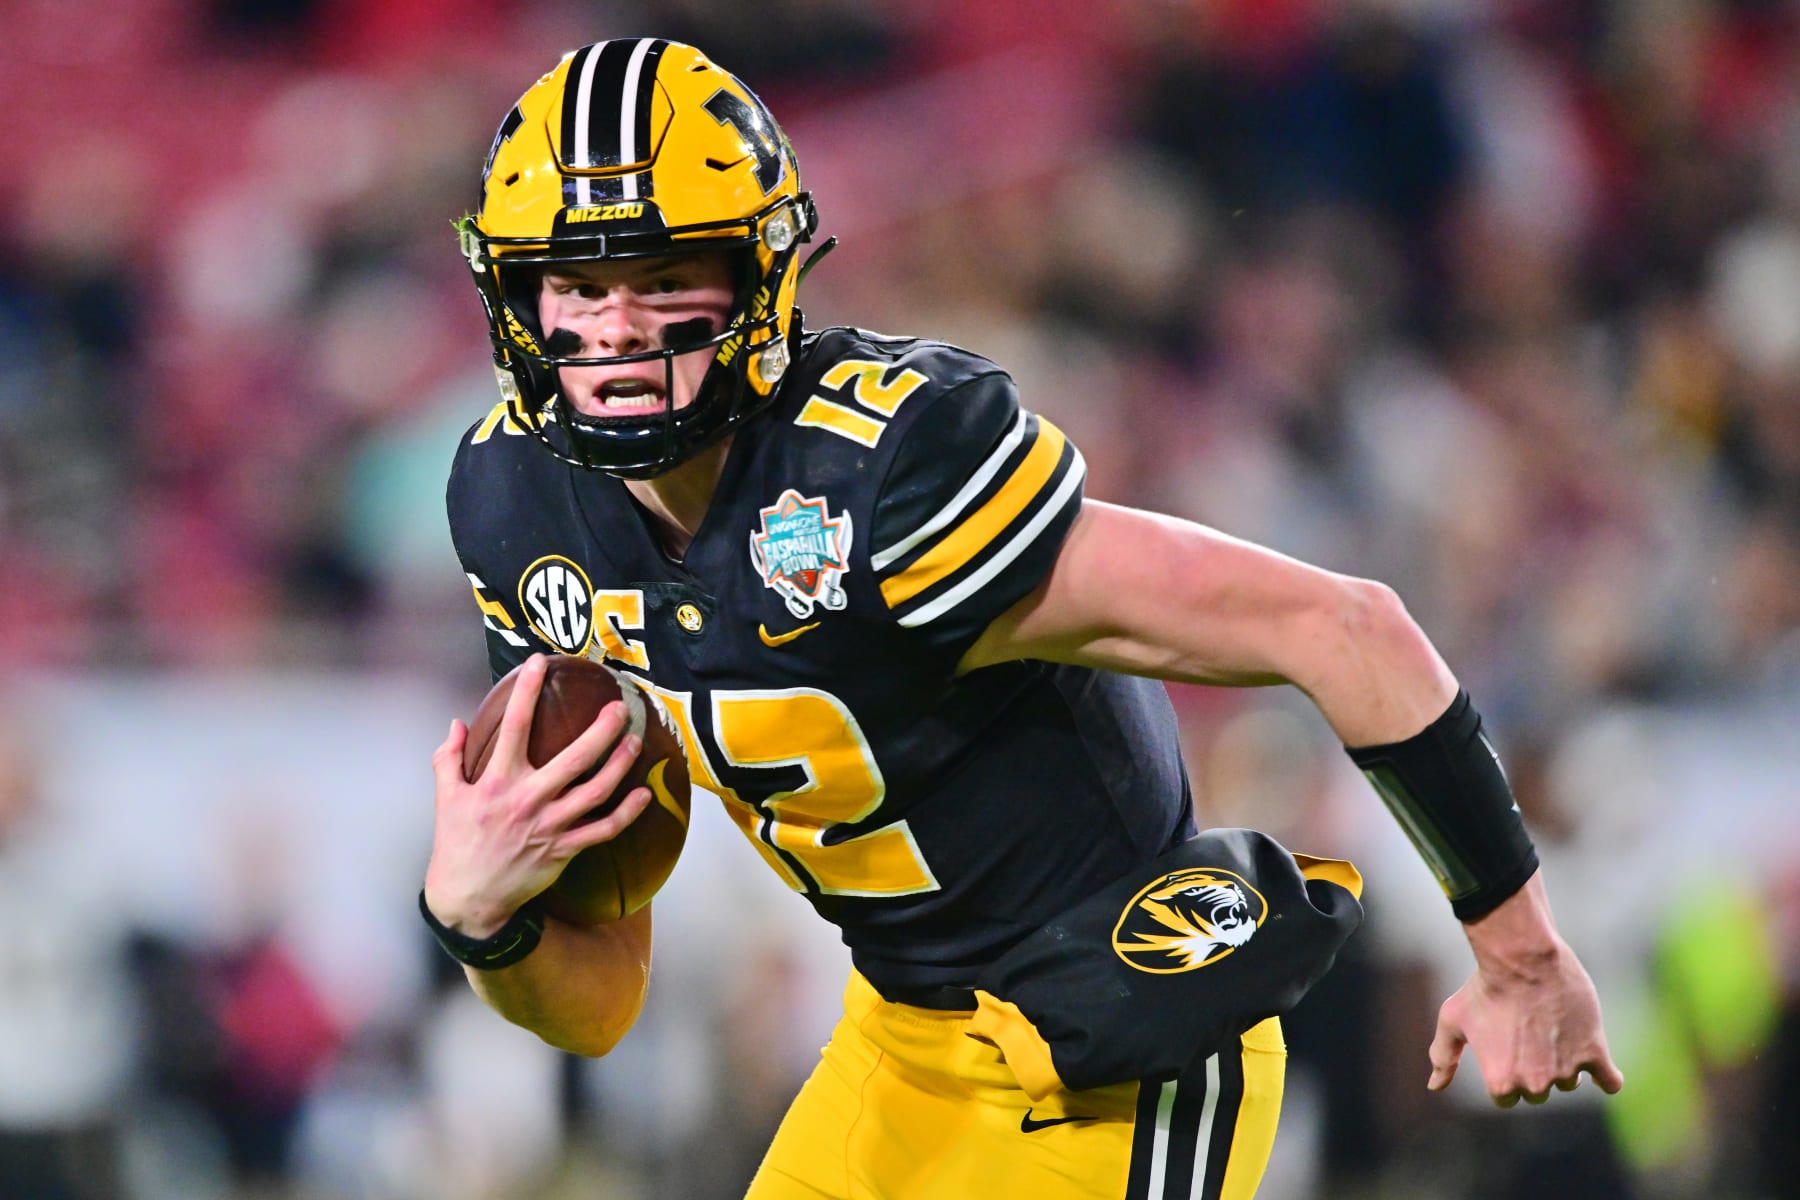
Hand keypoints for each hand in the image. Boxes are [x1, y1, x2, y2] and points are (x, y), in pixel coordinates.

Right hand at [424, 654, 654, 935]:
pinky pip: (604, 830)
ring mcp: (549, 826)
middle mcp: (527, 801)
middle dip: (602, 729)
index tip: (539, 662)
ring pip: (596, 791)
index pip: (512, 727)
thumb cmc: (457, 844)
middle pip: (574, 757)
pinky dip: (627, 813)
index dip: (526, 691)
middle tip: (620, 707)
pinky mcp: (564, 850)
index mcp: (496, 783)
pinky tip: (644, 794)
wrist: (469, 899)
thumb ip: (448, 758)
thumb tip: (456, 723)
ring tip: (636, 740)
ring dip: (620, 764)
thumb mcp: (446, 798)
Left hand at [1428, 874, 1625, 1105]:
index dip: (1505, 1070)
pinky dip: (1607, 1078)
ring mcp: (1567, 1070)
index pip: (1507, 1096)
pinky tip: (1602, 1071)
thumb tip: (1434, 1086)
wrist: (1522, 959)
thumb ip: (1443, 1057)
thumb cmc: (1484, 987)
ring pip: (1568, 1081)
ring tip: (1549, 1028)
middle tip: (1526, 1033)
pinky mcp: (1595, 1054)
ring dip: (1562, 1063)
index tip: (1505, 1046)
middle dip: (1532, 1067)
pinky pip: (1610, 1082)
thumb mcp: (1453, 1020)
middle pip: (1537, 1091)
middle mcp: (1535, 1083)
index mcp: (1501, 1082)